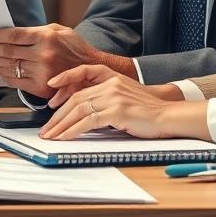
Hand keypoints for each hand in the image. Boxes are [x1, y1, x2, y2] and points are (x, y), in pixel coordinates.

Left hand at [0, 24, 133, 96]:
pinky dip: (4, 75)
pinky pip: (16, 81)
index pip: (12, 35)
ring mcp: (42, 72)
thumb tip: (12, 33)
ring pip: (9, 67)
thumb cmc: (75, 48)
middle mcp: (43, 54)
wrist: (93, 71)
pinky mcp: (41, 87)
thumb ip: (37, 31)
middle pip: (7, 51)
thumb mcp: (59, 30)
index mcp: (46, 37)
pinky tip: (0, 70)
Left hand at [38, 64, 205, 140]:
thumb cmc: (148, 111)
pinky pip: (88, 121)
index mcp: (110, 78)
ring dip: (61, 125)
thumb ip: (105, 101)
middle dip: (57, 116)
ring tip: (51, 136)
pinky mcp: (117, 111)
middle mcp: (110, 84)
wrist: (169, 115)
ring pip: (78, 110)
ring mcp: (113, 97)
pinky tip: (65, 137)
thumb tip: (83, 116)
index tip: (50, 97)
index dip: (63, 87)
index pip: (80, 82)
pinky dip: (73, 131)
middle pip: (75, 99)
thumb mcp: (124, 99)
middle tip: (46, 129)